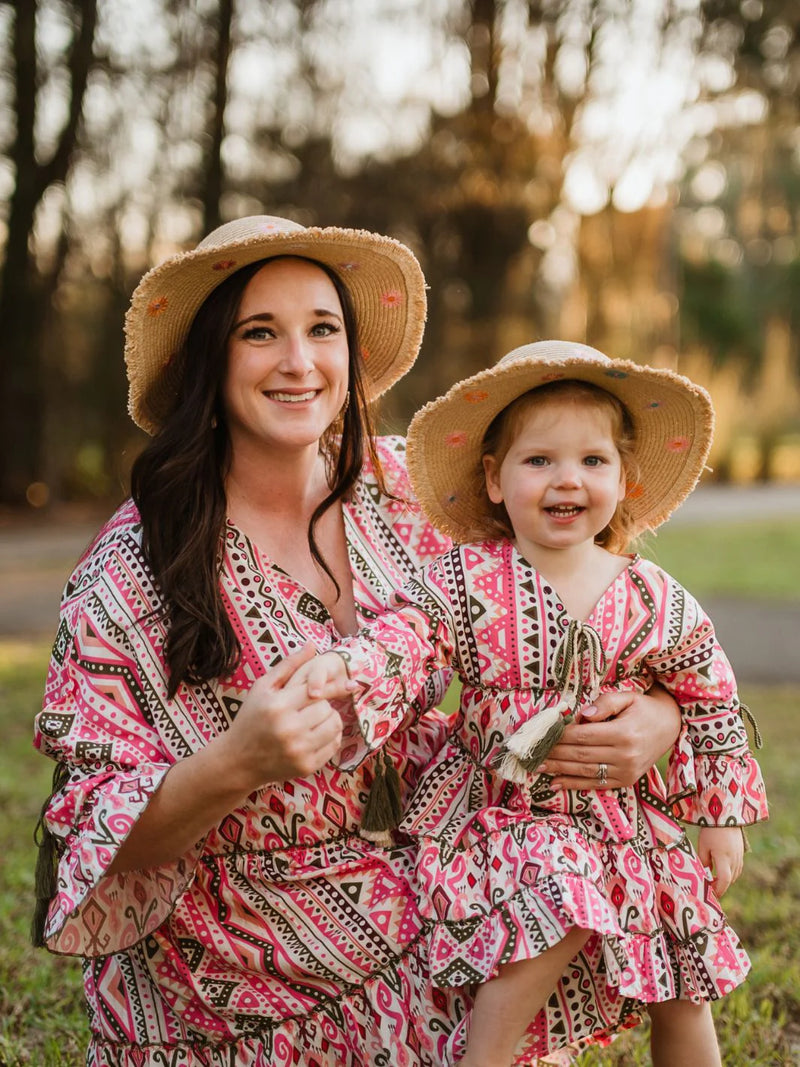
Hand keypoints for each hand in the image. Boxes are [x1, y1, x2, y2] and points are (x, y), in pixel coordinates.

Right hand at [221, 644, 344, 789]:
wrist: (238, 761)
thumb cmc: (250, 718)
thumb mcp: (262, 688)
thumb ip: (289, 665)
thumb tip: (312, 646)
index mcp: (277, 705)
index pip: (317, 690)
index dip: (334, 686)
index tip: (350, 684)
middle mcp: (289, 729)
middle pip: (327, 708)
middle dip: (323, 705)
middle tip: (311, 707)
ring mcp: (298, 750)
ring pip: (334, 726)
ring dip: (329, 720)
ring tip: (315, 719)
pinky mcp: (306, 766)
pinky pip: (333, 746)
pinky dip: (330, 738)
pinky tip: (315, 735)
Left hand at [539, 686, 680, 789]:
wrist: (670, 727)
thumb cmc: (643, 708)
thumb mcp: (627, 697)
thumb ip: (605, 703)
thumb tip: (582, 716)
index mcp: (624, 733)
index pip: (583, 736)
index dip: (560, 736)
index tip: (541, 734)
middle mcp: (625, 755)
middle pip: (580, 755)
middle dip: (553, 753)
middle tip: (530, 752)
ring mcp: (626, 772)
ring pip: (584, 772)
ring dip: (558, 770)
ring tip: (536, 766)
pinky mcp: (626, 781)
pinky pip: (595, 784)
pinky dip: (573, 785)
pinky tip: (555, 783)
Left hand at [697, 826, 743, 895]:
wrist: (726, 816)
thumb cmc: (710, 831)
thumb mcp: (703, 846)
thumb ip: (703, 861)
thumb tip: (705, 874)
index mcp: (723, 858)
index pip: (724, 880)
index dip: (719, 889)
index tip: (712, 894)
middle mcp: (734, 859)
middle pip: (730, 879)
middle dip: (721, 886)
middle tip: (711, 888)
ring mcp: (739, 856)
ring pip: (735, 874)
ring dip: (726, 879)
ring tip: (715, 879)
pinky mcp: (741, 852)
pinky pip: (738, 867)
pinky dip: (731, 872)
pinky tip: (723, 869)